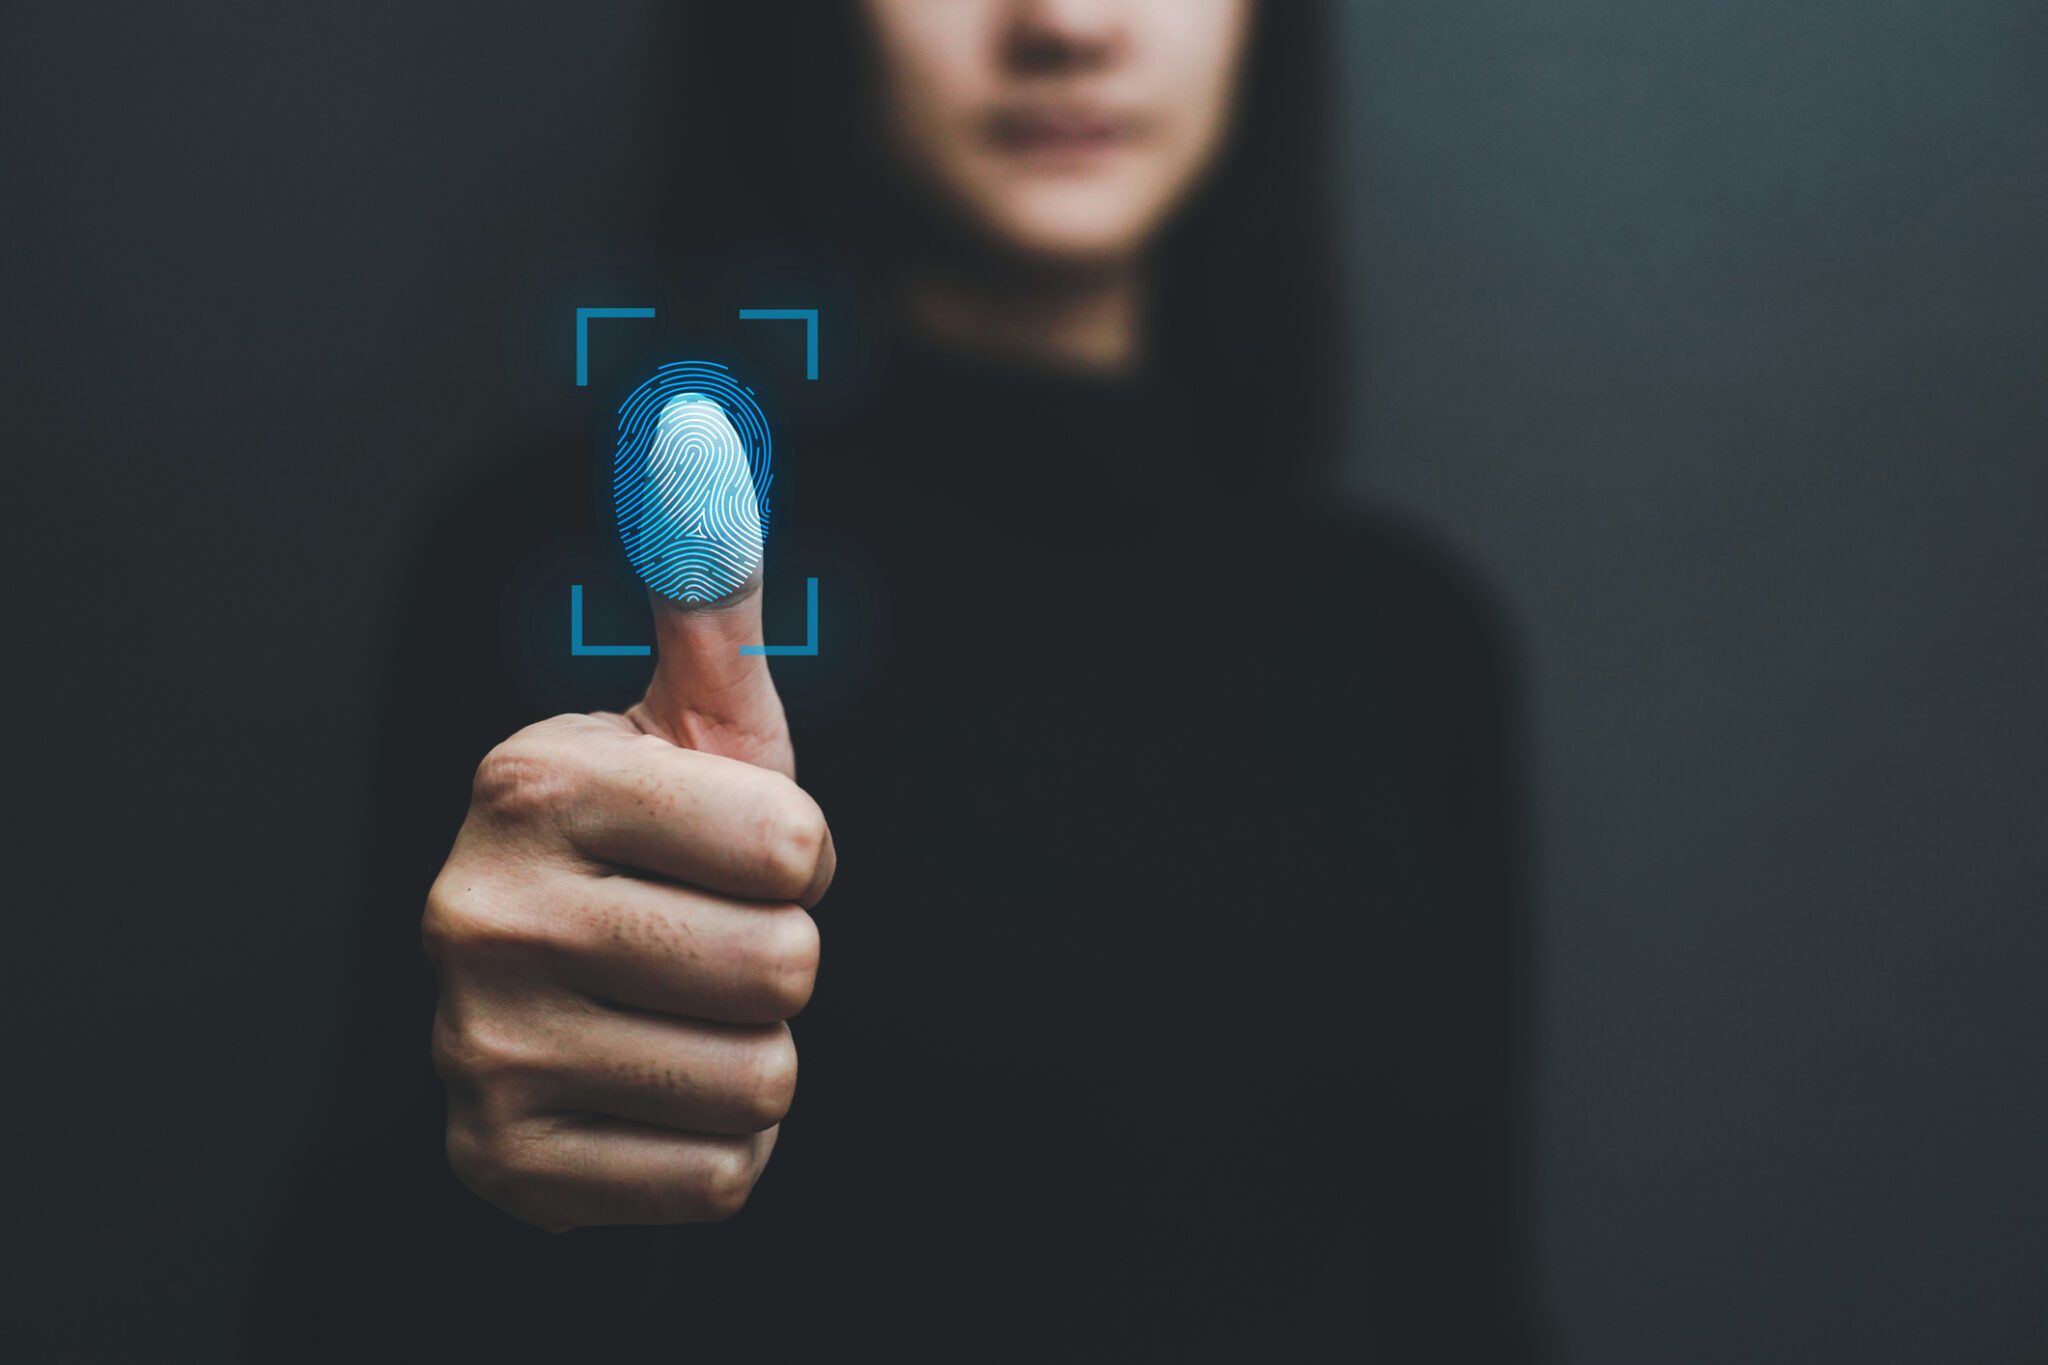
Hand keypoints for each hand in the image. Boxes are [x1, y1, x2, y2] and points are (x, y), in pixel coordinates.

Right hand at [422, 573, 832, 1230]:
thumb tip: (696, 429)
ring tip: (680, 1010)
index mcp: (533, 782)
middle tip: (704, 937)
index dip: (794, 856)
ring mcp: (481, 1049)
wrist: (540, 1011)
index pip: (798, 848)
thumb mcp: (684, 723)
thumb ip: (708, 591)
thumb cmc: (645, 847)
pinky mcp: (507, 1162)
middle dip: (775, 958)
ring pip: (760, 1080)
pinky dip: (713, 1144)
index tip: (730, 852)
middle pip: (784, 969)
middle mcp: (482, 912)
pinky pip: (718, 1176)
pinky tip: (654, 1087)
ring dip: (750, 1053)